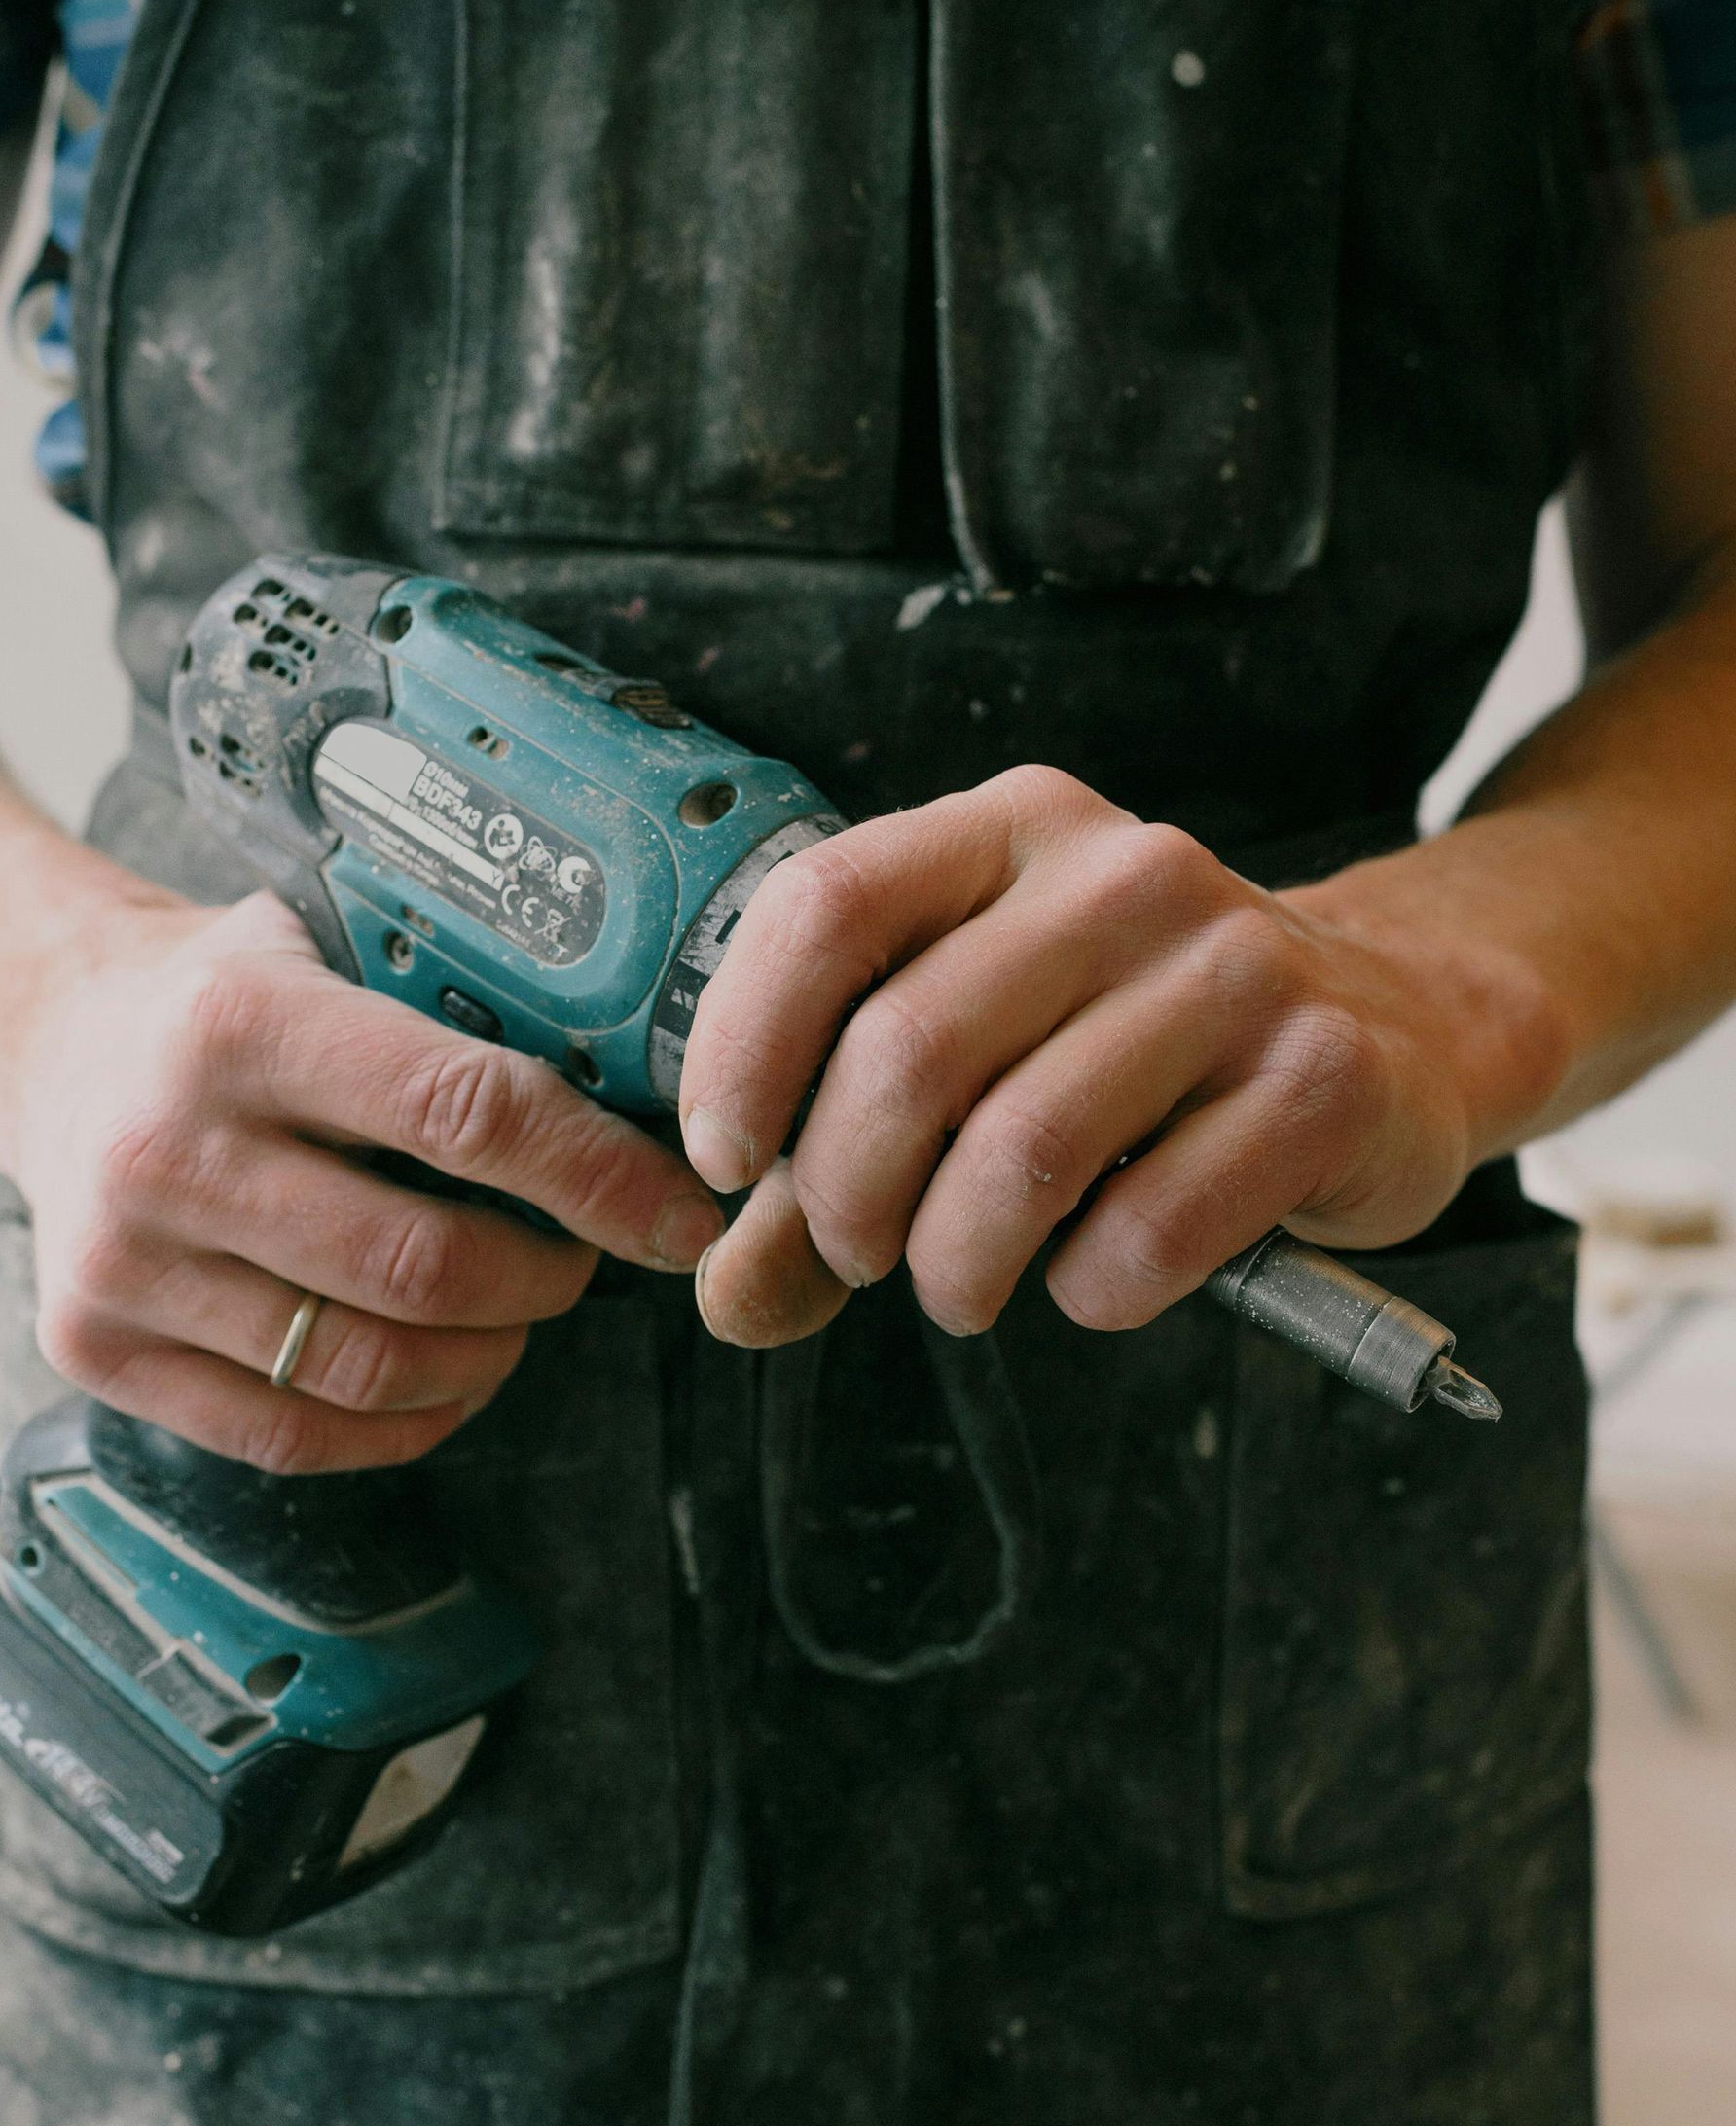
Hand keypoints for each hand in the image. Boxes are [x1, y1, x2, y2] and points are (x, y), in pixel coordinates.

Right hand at [0, 890, 721, 1471]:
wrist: (50, 1049)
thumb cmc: (229, 999)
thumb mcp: (323, 944)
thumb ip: (454, 997)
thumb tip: (656, 1077)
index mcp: (240, 1021)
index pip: (462, 1112)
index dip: (595, 1175)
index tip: (679, 1211)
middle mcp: (166, 1147)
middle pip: (423, 1266)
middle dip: (549, 1276)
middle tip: (592, 1258)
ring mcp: (119, 1263)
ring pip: (366, 1367)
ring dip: (486, 1356)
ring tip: (520, 1313)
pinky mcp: (94, 1350)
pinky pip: (292, 1434)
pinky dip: (402, 1423)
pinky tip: (445, 1374)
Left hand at [679, 767, 1559, 1348]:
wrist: (1396, 1037)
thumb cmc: (1145, 1052)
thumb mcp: (985, 1058)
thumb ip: (839, 1161)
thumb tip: (731, 1295)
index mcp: (1012, 830)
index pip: (827, 906)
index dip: (742, 1048)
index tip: (728, 1159)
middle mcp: (1123, 872)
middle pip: (908, 1049)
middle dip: (845, 1198)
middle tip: (860, 1257)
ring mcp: (1236, 966)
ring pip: (1022, 1152)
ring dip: (957, 1265)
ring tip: (963, 1286)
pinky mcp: (1321, 1077)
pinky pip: (1148, 1230)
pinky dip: (1091, 1291)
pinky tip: (1096, 1277)